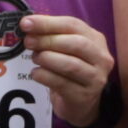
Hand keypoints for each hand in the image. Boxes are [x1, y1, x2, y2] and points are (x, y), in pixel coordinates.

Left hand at [21, 13, 113, 127]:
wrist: (80, 104)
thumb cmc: (71, 71)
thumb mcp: (66, 49)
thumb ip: (51, 35)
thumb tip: (28, 24)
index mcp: (96, 40)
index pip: (73, 25)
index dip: (48, 23)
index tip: (26, 24)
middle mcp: (101, 58)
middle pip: (76, 43)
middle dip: (48, 40)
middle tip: (28, 42)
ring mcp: (95, 78)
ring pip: (70, 64)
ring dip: (47, 59)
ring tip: (34, 58)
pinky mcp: (84, 96)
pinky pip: (61, 83)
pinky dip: (44, 76)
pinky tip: (36, 73)